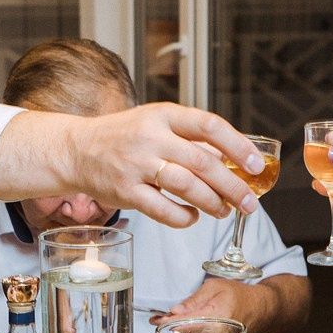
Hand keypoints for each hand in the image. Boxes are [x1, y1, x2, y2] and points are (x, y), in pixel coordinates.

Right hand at [57, 105, 262, 226]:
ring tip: (224, 210)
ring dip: (212, 202)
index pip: (209, 126)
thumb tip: (232, 158)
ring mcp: (135, 164)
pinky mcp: (124, 191)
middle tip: (249, 201)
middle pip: (202, 162)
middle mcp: (150, 137)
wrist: (76, 149)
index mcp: (163, 115)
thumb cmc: (124, 137)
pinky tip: (193, 216)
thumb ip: (190, 138)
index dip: (237, 146)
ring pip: (186, 186)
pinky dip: (184, 217)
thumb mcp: (157, 123)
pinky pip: (162, 209)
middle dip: (232, 185)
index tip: (256, 165)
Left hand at [158, 276, 258, 324]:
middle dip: (169, 327)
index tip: (155, 319)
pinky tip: (181, 330)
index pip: (185, 320)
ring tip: (166, 323)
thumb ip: (194, 299)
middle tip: (157, 320)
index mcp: (214, 315)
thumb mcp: (214, 287)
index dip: (167, 321)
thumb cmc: (237, 294)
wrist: (256, 308)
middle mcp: (215, 332)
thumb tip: (175, 310)